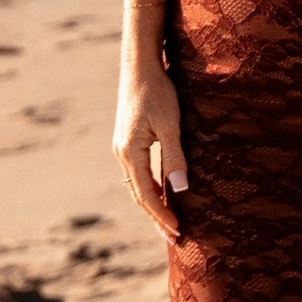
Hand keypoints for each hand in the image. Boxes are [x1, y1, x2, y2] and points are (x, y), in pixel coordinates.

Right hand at [113, 55, 189, 244]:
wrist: (140, 64)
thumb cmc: (158, 90)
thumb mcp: (170, 124)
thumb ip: (174, 157)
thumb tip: (179, 190)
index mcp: (130, 152)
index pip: (146, 194)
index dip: (162, 214)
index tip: (178, 231)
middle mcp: (122, 153)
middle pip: (139, 194)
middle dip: (156, 216)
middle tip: (174, 237)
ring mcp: (123, 146)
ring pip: (137, 184)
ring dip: (152, 203)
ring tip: (168, 221)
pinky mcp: (129, 139)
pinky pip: (139, 171)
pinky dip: (150, 186)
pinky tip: (162, 192)